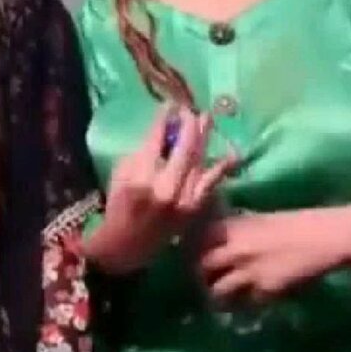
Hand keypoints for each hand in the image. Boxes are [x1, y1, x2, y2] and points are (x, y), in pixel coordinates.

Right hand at [84, 106, 235, 272]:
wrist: (126, 246)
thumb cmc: (119, 207)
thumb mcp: (120, 175)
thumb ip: (142, 153)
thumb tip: (165, 133)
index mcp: (142, 175)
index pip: (157, 138)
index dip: (165, 118)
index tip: (171, 105)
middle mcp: (166, 186)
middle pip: (184, 146)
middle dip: (189, 124)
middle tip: (192, 110)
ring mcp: (184, 198)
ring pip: (198, 160)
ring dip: (204, 137)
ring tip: (207, 119)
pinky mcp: (194, 208)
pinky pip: (210, 183)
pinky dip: (221, 167)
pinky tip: (231, 154)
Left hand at [199, 206, 350, 303]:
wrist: (320, 237)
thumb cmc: (291, 224)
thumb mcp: (254, 221)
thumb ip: (232, 232)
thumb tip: (212, 243)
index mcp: (230, 228)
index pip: (195, 244)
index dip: (190, 255)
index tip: (191, 262)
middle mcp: (233, 249)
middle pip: (201, 269)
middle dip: (200, 279)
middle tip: (205, 285)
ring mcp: (248, 271)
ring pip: (218, 292)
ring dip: (218, 299)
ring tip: (221, 303)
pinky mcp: (265, 291)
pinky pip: (245, 304)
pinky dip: (244, 307)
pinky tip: (247, 307)